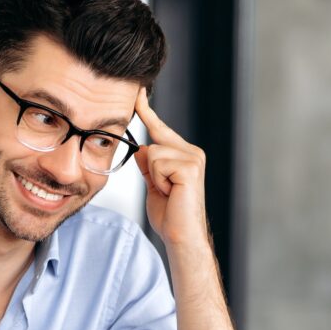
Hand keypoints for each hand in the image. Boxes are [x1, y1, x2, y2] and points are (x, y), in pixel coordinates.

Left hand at [133, 88, 208, 247]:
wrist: (181, 236)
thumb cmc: (170, 216)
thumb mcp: (154, 186)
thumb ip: (148, 167)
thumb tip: (141, 148)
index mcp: (184, 155)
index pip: (160, 129)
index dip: (147, 112)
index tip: (137, 93)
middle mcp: (192, 152)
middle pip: (153, 142)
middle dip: (150, 169)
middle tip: (165, 190)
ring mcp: (193, 158)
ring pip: (153, 153)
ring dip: (153, 177)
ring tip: (168, 192)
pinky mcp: (190, 167)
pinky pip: (157, 163)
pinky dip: (158, 181)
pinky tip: (171, 192)